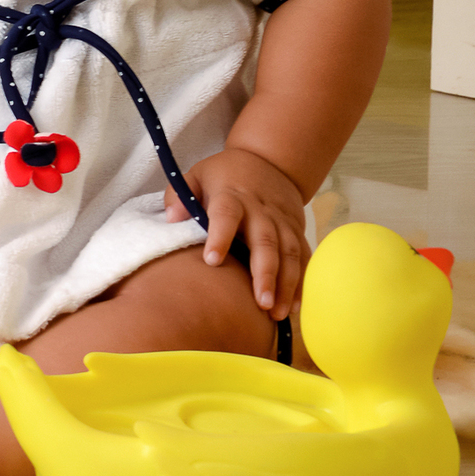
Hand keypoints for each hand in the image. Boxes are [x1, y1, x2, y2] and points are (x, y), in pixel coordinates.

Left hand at [163, 146, 309, 319]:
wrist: (270, 161)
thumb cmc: (225, 175)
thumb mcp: (198, 174)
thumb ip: (179, 194)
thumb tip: (171, 218)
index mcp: (232, 195)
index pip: (226, 214)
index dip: (220, 235)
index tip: (212, 261)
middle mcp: (260, 210)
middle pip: (265, 241)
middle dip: (265, 273)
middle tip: (261, 302)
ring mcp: (282, 221)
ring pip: (289, 253)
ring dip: (285, 284)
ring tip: (277, 314)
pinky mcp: (296, 230)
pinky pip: (303, 257)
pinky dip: (301, 282)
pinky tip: (294, 307)